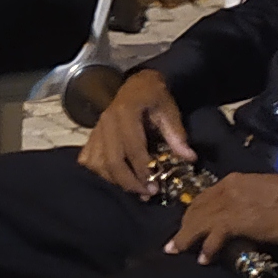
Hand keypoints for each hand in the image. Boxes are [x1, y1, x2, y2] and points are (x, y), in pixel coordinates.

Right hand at [78, 69, 192, 193]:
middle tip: (146, 193)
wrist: (138, 84)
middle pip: (112, 161)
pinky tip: (115, 179)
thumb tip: (189, 158)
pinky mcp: (92, 136)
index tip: (155, 186)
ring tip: (135, 189)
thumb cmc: (155, 96)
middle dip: (129, 182)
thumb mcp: (169, 110)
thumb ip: (177, 134)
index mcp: (126, 112)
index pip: (132, 148)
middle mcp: (106, 121)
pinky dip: (99, 173)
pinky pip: (88, 160)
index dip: (143, 170)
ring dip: (115, 181)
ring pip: (98, 164)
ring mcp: (96, 129)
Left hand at [170, 168, 277, 258]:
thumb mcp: (268, 196)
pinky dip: (207, 247)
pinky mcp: (241, 220)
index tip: (187, 226)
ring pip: (199, 220)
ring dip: (187, 237)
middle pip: (197, 208)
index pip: (205, 197)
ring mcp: (234, 203)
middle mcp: (230, 188)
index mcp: (237, 180)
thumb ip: (250, 204)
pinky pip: (214, 234)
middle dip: (184, 226)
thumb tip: (242, 220)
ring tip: (178, 251)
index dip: (194, 213)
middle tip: (174, 244)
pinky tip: (204, 258)